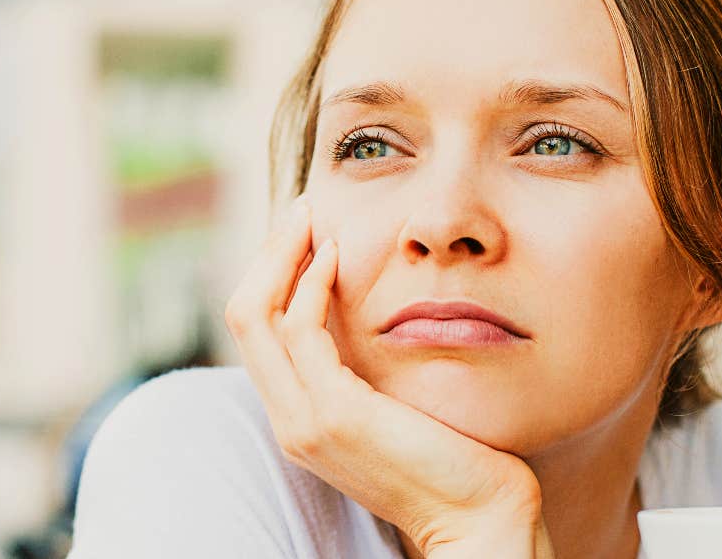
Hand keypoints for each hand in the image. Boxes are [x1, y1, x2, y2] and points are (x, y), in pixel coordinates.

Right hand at [224, 196, 554, 558]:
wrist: (476, 513)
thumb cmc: (451, 453)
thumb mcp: (392, 400)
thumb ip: (366, 365)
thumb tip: (367, 309)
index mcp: (300, 415)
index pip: (259, 331)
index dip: (273, 273)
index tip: (306, 231)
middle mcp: (289, 420)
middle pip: (245, 316)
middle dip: (268, 254)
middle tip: (303, 208)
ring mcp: (304, 421)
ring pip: (257, 316)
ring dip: (282, 255)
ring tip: (313, 216)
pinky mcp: (333, 414)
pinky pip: (300, 329)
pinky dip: (311, 283)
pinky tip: (336, 254)